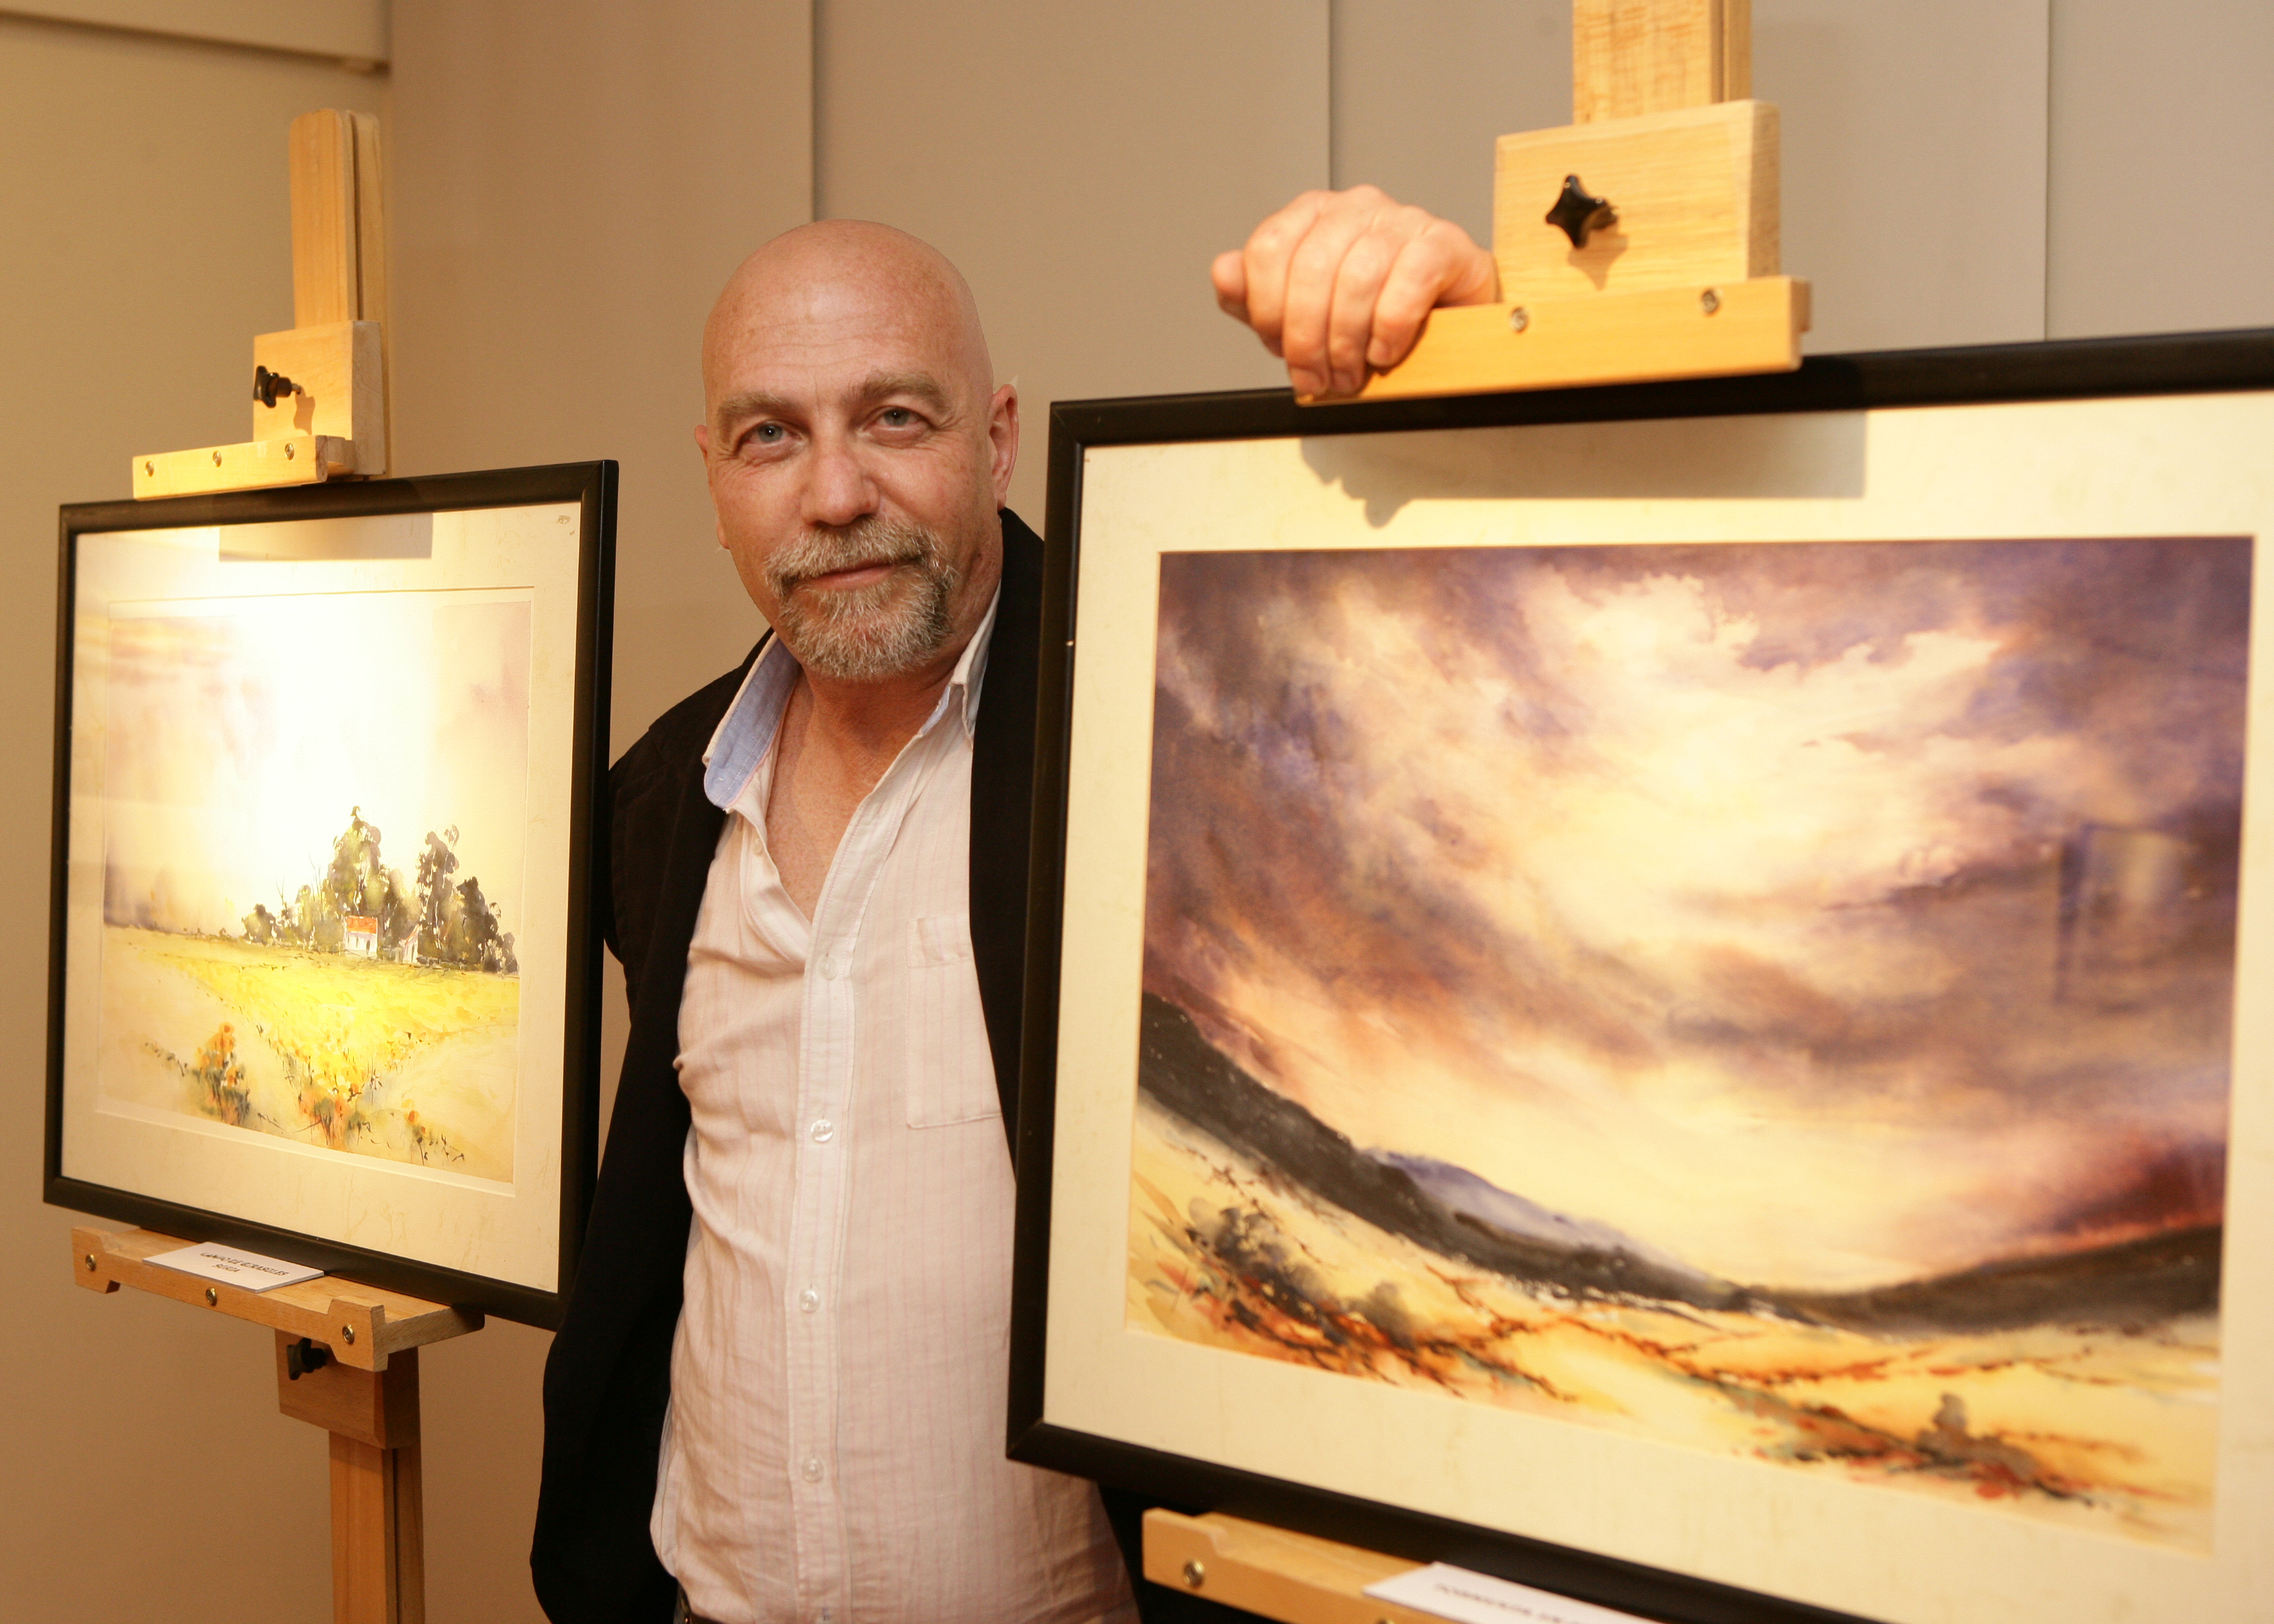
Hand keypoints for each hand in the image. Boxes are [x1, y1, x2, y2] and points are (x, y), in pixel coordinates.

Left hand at [1212, 186, 1498, 397]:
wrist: (1444, 320)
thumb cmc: (1371, 313)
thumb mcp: (1301, 311)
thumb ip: (1256, 296)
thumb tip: (1225, 273)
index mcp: (1313, 214)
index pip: (1268, 251)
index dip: (1266, 310)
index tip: (1278, 348)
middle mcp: (1356, 207)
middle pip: (1310, 270)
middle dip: (1307, 338)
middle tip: (1317, 377)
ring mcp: (1402, 220)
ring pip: (1357, 279)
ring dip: (1347, 342)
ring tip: (1351, 373)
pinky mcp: (1442, 244)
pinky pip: (1407, 283)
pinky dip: (1390, 329)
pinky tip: (1384, 351)